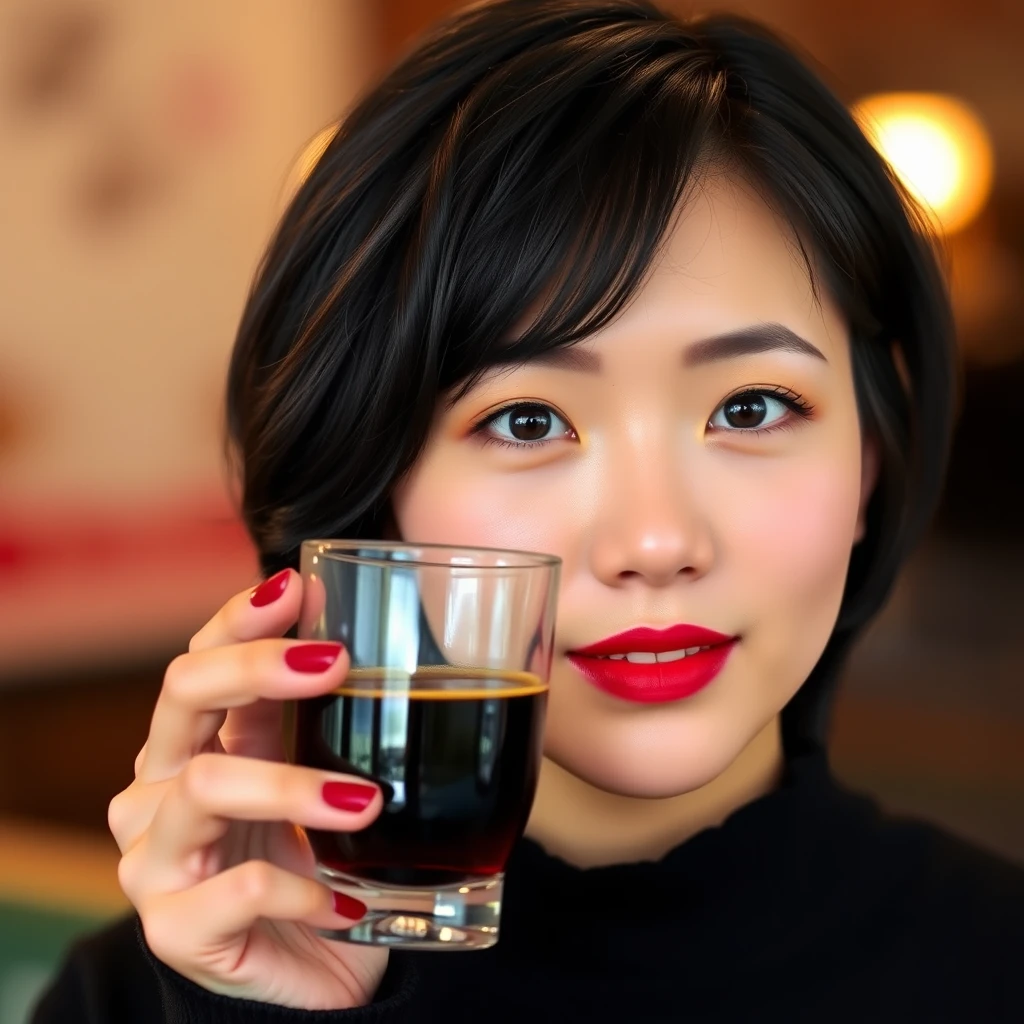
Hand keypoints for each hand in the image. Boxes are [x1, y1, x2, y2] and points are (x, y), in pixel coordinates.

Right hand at [107, 570, 387, 1009]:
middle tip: (336, 664)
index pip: (199, 656)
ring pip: (206, 789)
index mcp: (195, 742)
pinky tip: (348, 901)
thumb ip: (312, 708)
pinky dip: (305, 888)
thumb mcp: (310, 768)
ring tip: (368, 802)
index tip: (300, 588)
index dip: (239, 616)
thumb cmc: (309, 853)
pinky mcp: (174, 928)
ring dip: (295, 787)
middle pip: (181, 697)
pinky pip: (237, 892)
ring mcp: (154, 860)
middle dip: (256, 666)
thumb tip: (346, 619)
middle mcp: (159, 789)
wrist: (307, 963)